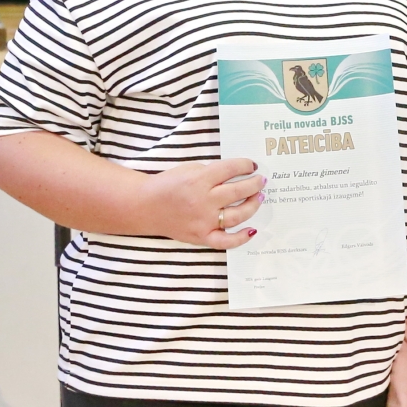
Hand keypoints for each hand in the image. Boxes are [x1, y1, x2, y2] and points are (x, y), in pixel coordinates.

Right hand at [139, 158, 263, 249]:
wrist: (145, 205)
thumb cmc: (169, 185)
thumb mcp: (190, 169)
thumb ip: (213, 172)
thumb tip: (238, 174)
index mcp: (199, 179)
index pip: (231, 169)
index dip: (245, 166)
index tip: (252, 166)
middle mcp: (203, 201)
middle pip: (238, 191)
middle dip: (254, 184)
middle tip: (261, 181)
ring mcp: (203, 221)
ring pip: (237, 215)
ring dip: (253, 205)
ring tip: (260, 197)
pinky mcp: (201, 237)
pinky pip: (225, 241)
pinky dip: (241, 238)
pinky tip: (252, 229)